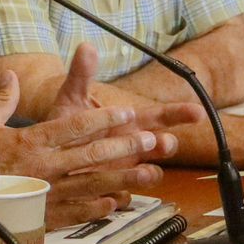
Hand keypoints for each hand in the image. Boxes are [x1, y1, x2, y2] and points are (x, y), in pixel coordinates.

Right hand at [0, 66, 173, 227]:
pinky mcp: (45, 215)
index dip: (104, 119)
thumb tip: (10, 75)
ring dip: (124, 177)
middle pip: (93, 154)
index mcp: (31, 142)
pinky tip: (118, 203)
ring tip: (149, 172)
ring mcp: (48, 193)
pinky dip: (101, 207)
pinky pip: (80, 212)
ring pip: (95, 184)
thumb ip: (1, 99)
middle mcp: (45, 167)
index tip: (125, 113)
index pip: (75, 127)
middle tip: (151, 140)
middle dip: (124, 146)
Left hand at [38, 43, 201, 223]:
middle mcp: (130, 146)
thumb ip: (81, 75)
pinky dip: (122, 195)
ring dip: (149, 173)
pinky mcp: (108, 190)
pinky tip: (117, 195)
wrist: (47, 151)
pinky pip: (122, 197)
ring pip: (147, 173)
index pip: (159, 116)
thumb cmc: (66, 124)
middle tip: (164, 142)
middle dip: (165, 144)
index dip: (179, 114)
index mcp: (128, 122)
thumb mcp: (71, 97)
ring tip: (147, 171)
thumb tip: (86, 47)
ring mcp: (123, 169)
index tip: (197, 112)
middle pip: (160, 146)